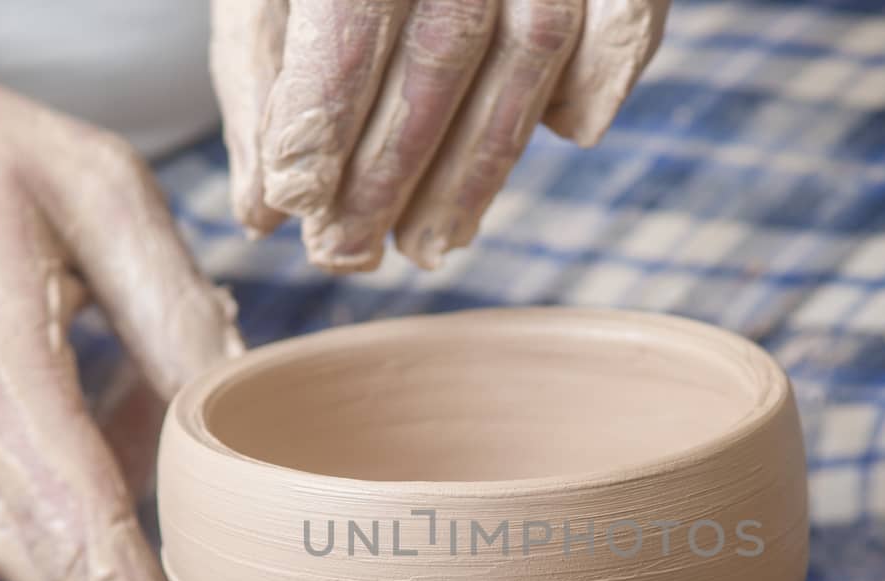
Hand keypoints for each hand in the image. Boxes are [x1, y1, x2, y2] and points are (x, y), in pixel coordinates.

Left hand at [211, 0, 668, 271]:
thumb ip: (260, 79)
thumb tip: (263, 210)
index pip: (351, 17)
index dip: (324, 116)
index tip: (297, 200)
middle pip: (444, 46)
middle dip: (393, 168)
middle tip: (350, 253)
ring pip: (531, 46)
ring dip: (480, 165)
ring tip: (430, 244)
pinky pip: (624, 16)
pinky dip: (598, 82)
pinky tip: (563, 137)